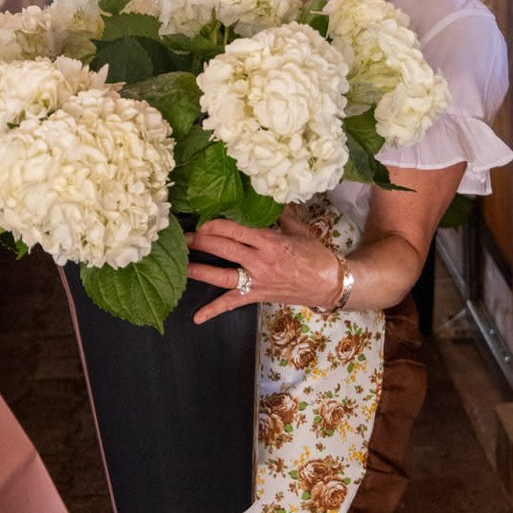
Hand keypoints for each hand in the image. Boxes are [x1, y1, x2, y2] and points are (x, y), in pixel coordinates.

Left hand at [185, 209, 343, 323]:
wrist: (329, 283)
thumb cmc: (315, 254)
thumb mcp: (299, 229)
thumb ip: (281, 213)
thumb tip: (269, 194)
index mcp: (270, 241)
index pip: (236, 230)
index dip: (216, 225)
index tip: (201, 220)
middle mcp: (260, 261)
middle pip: (225, 249)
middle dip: (202, 242)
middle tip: (183, 237)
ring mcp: (257, 280)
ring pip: (223, 276)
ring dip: (201, 270)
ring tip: (183, 265)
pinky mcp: (257, 296)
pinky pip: (232, 303)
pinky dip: (214, 311)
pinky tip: (197, 318)